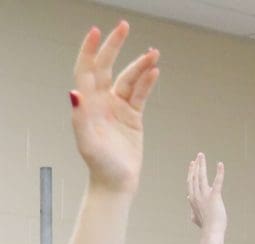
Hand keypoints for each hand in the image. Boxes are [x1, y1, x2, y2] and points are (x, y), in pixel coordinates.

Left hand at [70, 22, 159, 192]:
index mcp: (88, 104)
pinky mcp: (133, 116)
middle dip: (115, 46)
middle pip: (108, 67)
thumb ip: (80, 118)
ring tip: (153, 53)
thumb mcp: (87, 143)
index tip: (97, 32)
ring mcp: (118, 107)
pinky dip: (147, 82)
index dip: (90, 50)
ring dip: (139, 65)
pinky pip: (140, 94)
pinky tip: (155, 71)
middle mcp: (102, 101)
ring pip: (128, 78)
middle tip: (124, 27)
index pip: (87, 70)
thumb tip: (74, 93)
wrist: (117, 182)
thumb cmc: (100, 165)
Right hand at [186, 153, 225, 231]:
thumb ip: (192, 211)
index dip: (191, 172)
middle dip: (196, 165)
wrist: (212, 232)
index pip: (190, 182)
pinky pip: (217, 182)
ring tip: (202, 155)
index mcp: (193, 199)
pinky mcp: (215, 197)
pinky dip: (219, 173)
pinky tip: (220, 164)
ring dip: (202, 165)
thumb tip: (189, 205)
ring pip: (202, 176)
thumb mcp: (196, 218)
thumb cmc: (206, 226)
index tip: (192, 164)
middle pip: (194, 176)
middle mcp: (196, 196)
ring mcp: (205, 196)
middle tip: (199, 155)